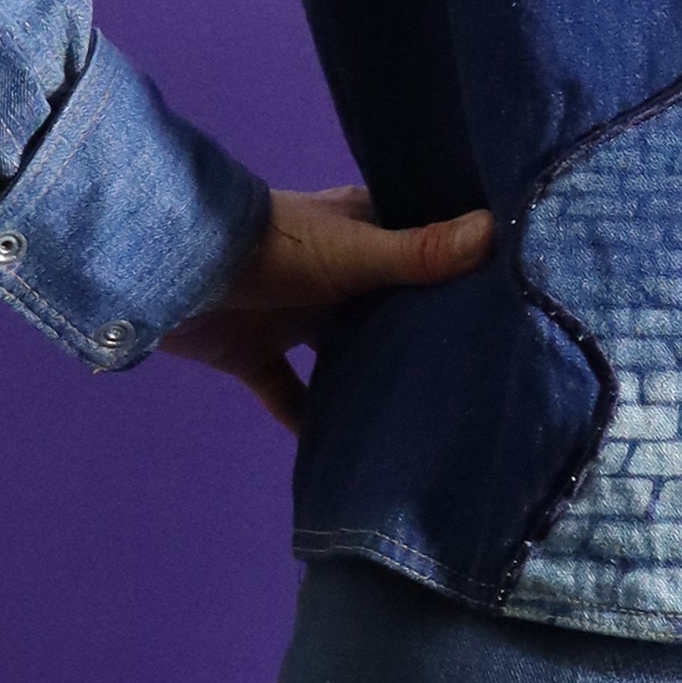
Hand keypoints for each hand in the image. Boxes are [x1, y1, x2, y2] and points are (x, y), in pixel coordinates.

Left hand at [161, 186, 493, 433]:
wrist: (175, 272)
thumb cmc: (276, 249)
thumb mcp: (356, 252)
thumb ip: (422, 252)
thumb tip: (502, 230)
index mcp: (359, 229)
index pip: (420, 239)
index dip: (457, 261)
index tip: (506, 290)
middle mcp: (333, 269)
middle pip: (386, 299)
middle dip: (420, 324)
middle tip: (480, 364)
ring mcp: (292, 313)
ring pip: (342, 346)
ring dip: (368, 371)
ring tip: (424, 409)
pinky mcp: (255, 354)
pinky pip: (291, 393)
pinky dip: (309, 419)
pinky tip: (341, 453)